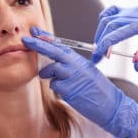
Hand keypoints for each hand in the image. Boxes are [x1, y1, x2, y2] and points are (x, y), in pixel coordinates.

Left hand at [22, 26, 137, 137]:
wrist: (111, 105)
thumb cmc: (98, 90)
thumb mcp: (87, 71)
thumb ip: (72, 65)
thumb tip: (56, 61)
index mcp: (80, 60)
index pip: (61, 45)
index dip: (47, 38)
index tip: (36, 32)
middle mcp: (76, 65)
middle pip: (54, 51)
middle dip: (38, 44)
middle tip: (25, 40)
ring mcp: (73, 77)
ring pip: (51, 69)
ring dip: (46, 73)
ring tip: (47, 77)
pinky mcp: (69, 90)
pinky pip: (55, 85)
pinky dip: (56, 88)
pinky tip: (67, 91)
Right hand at [92, 5, 137, 71]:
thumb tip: (136, 68)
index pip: (119, 32)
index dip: (106, 43)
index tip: (98, 55)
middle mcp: (135, 13)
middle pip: (110, 24)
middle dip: (101, 41)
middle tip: (97, 57)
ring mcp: (131, 9)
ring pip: (107, 18)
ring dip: (100, 33)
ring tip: (100, 48)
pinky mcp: (128, 9)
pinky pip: (111, 11)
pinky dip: (103, 20)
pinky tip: (103, 31)